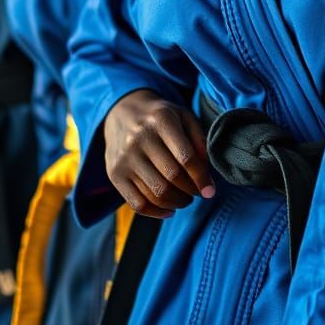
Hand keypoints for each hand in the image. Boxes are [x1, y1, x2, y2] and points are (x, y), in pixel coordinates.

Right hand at [103, 89, 215, 218]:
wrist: (122, 112)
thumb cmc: (160, 117)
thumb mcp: (183, 116)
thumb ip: (199, 139)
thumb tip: (206, 172)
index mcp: (161, 120)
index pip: (186, 157)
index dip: (201, 178)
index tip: (210, 191)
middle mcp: (140, 138)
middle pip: (172, 177)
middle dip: (190, 191)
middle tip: (197, 192)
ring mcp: (125, 158)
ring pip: (156, 193)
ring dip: (176, 202)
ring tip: (184, 198)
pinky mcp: (115, 174)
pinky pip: (137, 204)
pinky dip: (157, 212)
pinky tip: (169, 209)